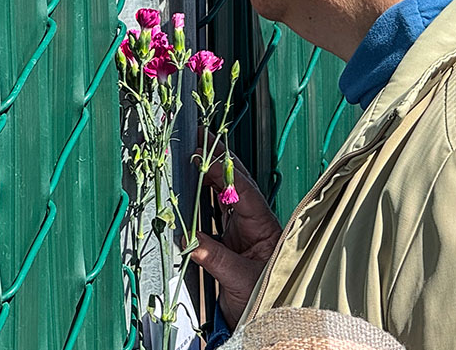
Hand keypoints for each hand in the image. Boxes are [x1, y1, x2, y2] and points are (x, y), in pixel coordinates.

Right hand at [189, 142, 281, 326]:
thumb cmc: (266, 297)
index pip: (243, 191)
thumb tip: (190, 240)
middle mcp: (254, 221)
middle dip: (219, 159)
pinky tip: (192, 183)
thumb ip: (216, 258)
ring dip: (210, 173)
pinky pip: (215, 211)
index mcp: (265, 225)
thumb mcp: (241, 279)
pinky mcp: (229, 239)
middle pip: (236, 183)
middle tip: (201, 137)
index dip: (223, 172)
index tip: (204, 156)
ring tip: (195, 152)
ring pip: (225, 193)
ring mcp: (242, 228)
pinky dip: (203, 196)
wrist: (265, 319)